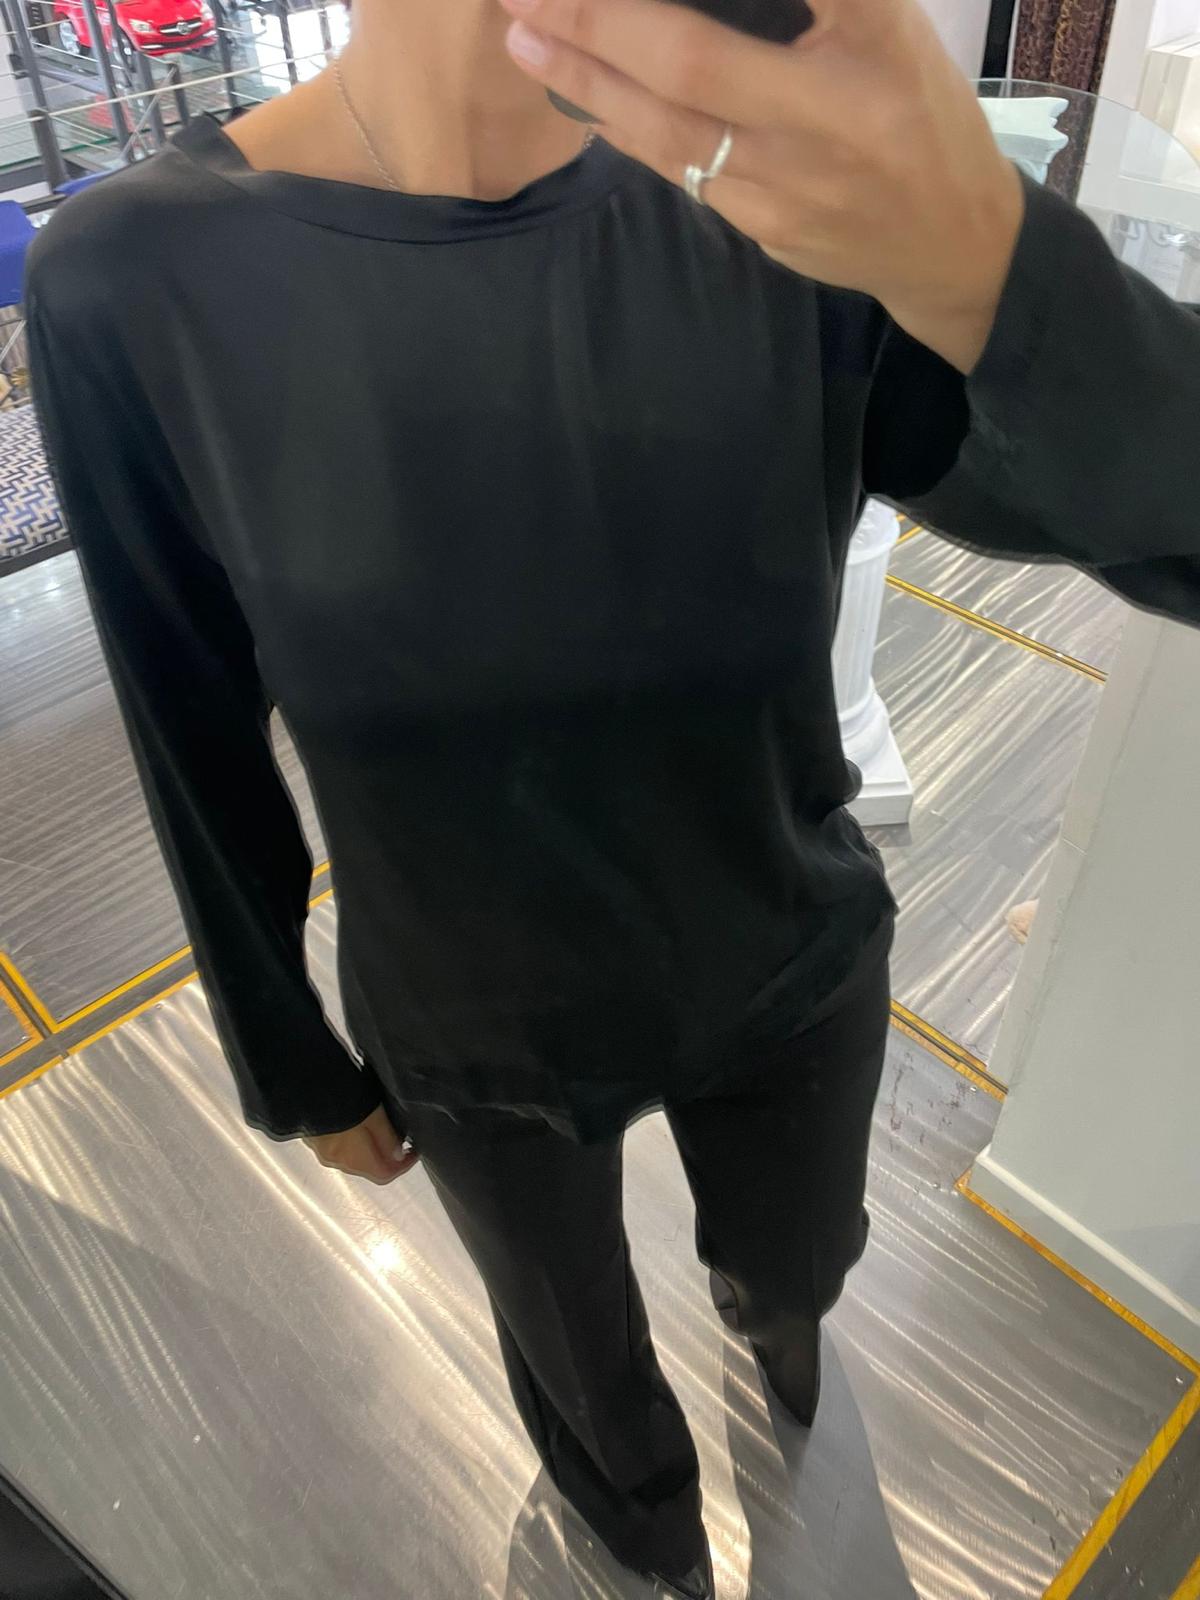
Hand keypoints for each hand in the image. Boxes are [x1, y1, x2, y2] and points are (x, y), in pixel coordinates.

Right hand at [303, 1105, 418, 1185]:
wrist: (297, 1078)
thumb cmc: (336, 1094)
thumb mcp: (372, 1113)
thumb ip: (386, 1137)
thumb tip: (398, 1155)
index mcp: (351, 1158)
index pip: (384, 1174)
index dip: (404, 1164)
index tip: (414, 1148)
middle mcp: (334, 1159)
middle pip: (368, 1166)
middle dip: (387, 1154)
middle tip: (401, 1133)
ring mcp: (320, 1148)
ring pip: (353, 1155)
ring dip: (370, 1145)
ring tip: (382, 1121)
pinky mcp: (312, 1133)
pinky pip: (339, 1143)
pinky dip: (353, 1136)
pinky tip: (358, 1116)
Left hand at [498, 0, 1025, 372]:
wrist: (949, 242)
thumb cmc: (920, 113)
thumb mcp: (891, 27)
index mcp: (863, 57)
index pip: (757, 13)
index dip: (647, 8)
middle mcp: (819, 124)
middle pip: (687, 67)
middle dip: (596, 26)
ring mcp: (782, 187)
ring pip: (665, 129)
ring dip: (585, 82)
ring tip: (522, 37)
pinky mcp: (759, 228)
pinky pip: (677, 168)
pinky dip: (624, 127)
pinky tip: (582, 97)